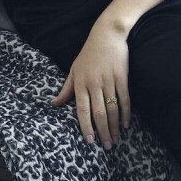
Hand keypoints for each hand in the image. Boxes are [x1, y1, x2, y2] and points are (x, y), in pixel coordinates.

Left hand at [51, 17, 131, 149]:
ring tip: (116, 139)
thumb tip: (54, 104)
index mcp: (80, 83)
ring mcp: (109, 80)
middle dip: (103, 132)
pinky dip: (126, 113)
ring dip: (115, 126)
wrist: (107, 34)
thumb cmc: (88, 53)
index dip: (86, 127)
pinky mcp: (122, 77)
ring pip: (112, 108)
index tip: (90, 141)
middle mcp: (94, 84)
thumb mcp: (74, 69)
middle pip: (99, 113)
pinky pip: (125, 98)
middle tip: (106, 146)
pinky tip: (126, 124)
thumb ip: (66, 89)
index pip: (82, 110)